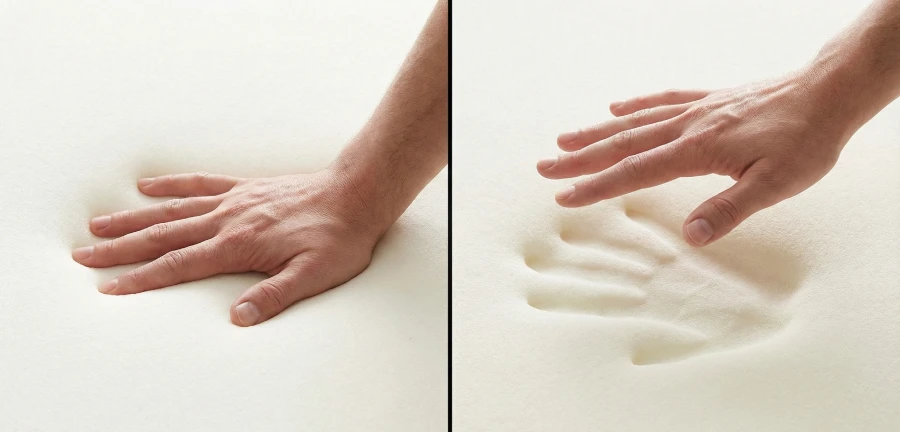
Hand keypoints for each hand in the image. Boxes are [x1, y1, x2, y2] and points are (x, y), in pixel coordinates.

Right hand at [73, 169, 386, 325]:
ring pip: (173, 210)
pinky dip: (171, 185)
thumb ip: (274, 296)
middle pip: (164, 235)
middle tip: (83, 256)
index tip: (110, 288)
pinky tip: (147, 185)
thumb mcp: (313, 275)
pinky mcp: (244, 188)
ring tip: (99, 225)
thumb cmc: (338, 238)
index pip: (179, 265)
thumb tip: (237, 318)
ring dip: (134, 218)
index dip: (142, 279)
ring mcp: (234, 200)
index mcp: (238, 244)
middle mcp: (228, 219)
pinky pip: (199, 184)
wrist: (355, 196)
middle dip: (121, 249)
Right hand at [537, 70, 852, 245]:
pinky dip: (635, 105)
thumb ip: (729, 210)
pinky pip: (662, 100)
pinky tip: (616, 107)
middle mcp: (688, 126)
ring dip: (596, 132)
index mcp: (698, 150)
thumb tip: (691, 236)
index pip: (636, 171)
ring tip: (563, 140)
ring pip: (635, 121)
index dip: (597, 186)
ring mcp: (696, 109)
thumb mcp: (775, 184)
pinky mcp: (709, 99)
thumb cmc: (806, 139)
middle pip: (623, 144)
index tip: (565, 197)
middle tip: (545, 168)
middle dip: (580, 159)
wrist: (828, 93)